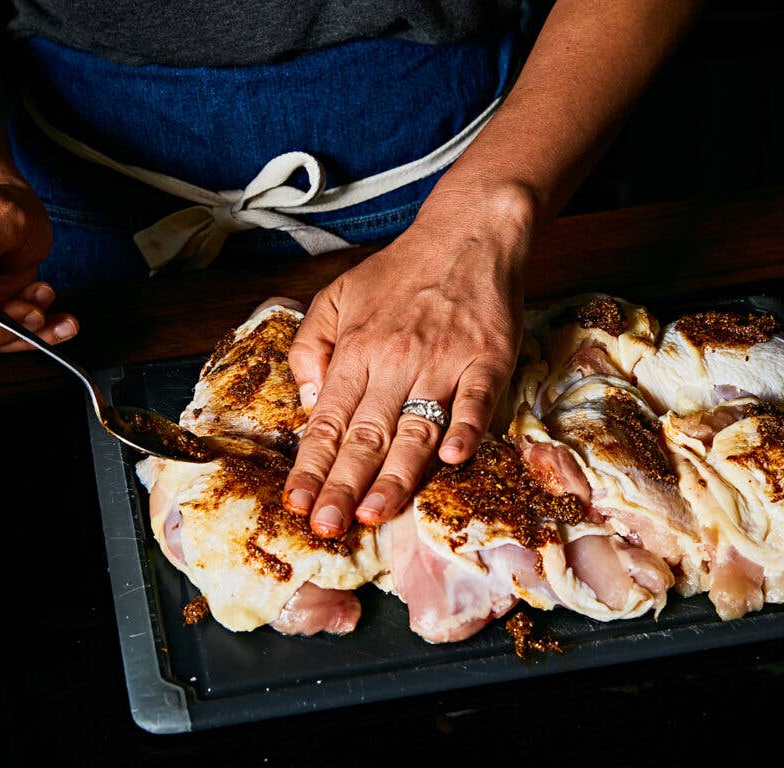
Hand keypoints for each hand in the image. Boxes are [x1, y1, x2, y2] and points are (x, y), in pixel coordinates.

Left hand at [283, 182, 534, 536]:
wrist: (465, 235)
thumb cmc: (398, 273)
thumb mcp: (336, 297)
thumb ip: (311, 347)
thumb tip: (306, 403)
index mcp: (356, 351)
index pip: (327, 421)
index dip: (311, 466)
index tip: (296, 504)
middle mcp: (394, 361)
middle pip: (365, 435)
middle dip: (342, 486)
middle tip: (326, 528)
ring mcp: (443, 361)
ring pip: (415, 427)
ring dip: (396, 474)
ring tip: (375, 513)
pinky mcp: (486, 358)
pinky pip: (477, 399)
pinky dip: (467, 428)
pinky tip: (453, 460)